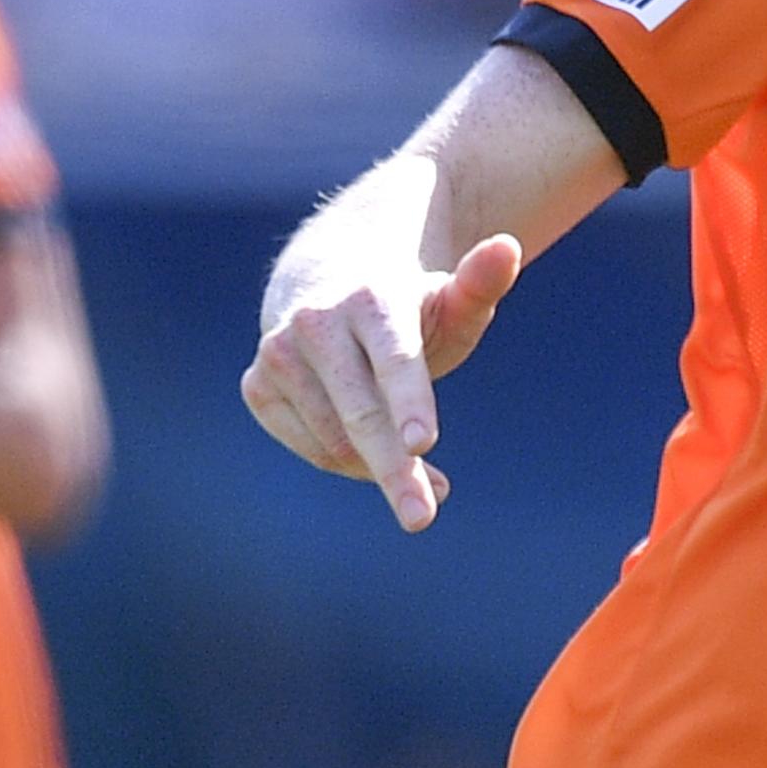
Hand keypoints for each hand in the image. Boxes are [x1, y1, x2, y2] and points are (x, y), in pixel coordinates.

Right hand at [239, 233, 523, 531]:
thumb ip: (482, 285)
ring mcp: (278, 353)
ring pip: (335, 441)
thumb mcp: (449, 297)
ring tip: (424, 471)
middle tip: (423, 519)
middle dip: (393, 470)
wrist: (324, 281)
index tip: (423, 443)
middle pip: (360, 413)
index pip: (395, 359)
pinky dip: (348, 463)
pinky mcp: (258, 385)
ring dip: (382, 468)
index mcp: (372, 298)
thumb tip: (508, 248)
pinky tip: (373, 453)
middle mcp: (315, 322)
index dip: (409, 401)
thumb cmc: (406, 305)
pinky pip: (311, 448)